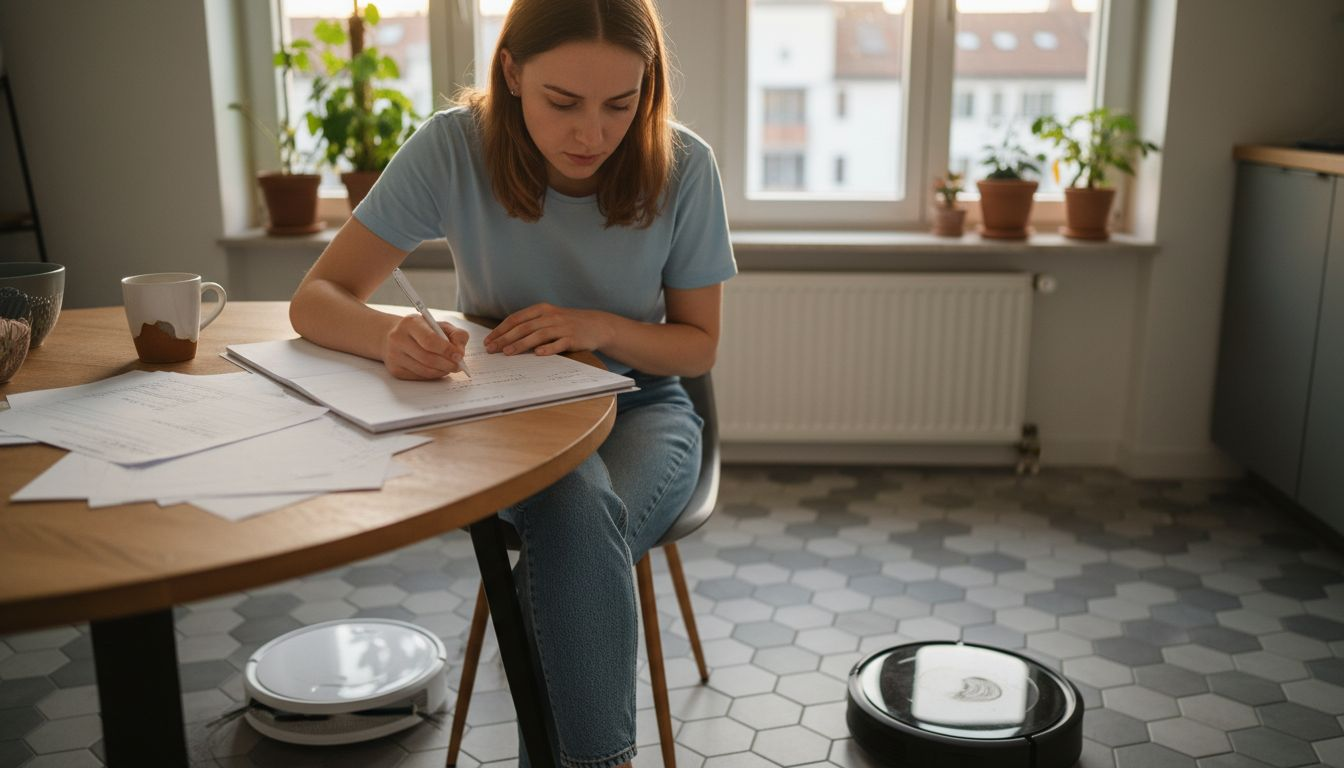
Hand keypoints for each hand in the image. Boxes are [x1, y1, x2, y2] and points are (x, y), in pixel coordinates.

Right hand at [382, 313, 469, 379]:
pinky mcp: (396, 370)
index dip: (447, 350)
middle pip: (427, 358)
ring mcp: (395, 356)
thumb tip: (460, 352)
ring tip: (450, 368)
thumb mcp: (440, 325)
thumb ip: (456, 335)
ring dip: (442, 371)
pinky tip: (438, 370)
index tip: (459, 355)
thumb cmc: (422, 330)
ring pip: (424, 370)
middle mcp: (398, 339)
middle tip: (458, 366)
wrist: (394, 335)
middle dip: (447, 364)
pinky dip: (433, 375)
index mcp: (411, 323)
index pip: (430, 340)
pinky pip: (419, 376)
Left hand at [485, 303, 612, 356]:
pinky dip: (548, 348)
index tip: (488, 340)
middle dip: (505, 338)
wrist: (597, 325)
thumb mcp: (549, 318)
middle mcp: (550, 316)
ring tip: (507, 353)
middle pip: (523, 327)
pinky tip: (538, 354)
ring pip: (537, 335)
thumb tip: (506, 337)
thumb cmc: (568, 323)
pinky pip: (558, 343)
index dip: (501, 329)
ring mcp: (562, 327)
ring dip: (521, 344)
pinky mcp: (573, 338)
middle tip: (491, 349)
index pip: (516, 319)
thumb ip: (530, 324)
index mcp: (541, 310)